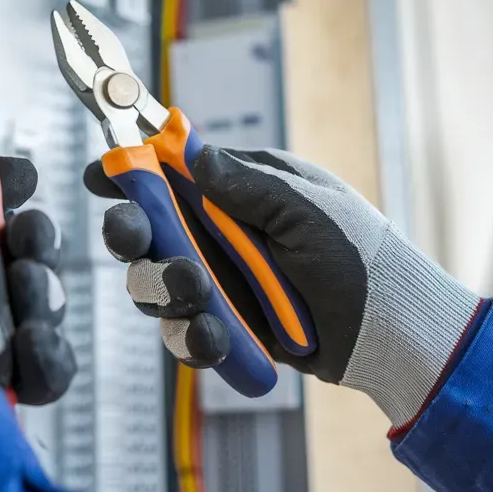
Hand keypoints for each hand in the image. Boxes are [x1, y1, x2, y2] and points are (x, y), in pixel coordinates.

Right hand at [86, 146, 480, 428]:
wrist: (389, 329)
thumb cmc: (358, 254)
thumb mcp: (306, 208)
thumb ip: (245, 183)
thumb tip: (191, 153)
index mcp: (237, 192)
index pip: (168, 175)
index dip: (130, 174)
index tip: (102, 175)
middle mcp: (217, 236)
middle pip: (146, 232)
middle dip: (131, 234)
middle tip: (132, 236)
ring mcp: (217, 284)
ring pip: (154, 285)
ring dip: (164, 288)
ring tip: (195, 292)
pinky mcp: (224, 329)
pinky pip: (184, 334)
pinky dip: (194, 338)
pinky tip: (215, 338)